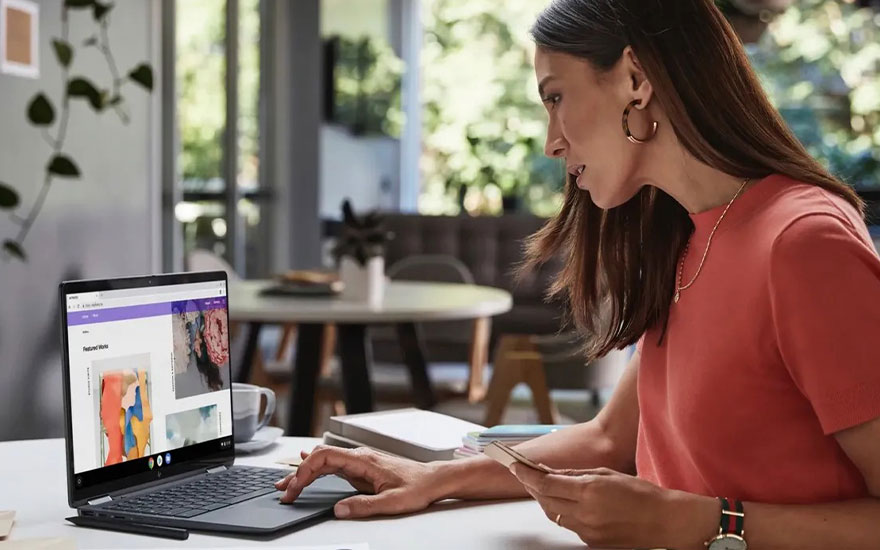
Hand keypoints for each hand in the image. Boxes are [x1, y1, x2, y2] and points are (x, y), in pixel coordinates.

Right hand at [275, 445, 441, 518]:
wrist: (434, 479)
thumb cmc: (418, 487)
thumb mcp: (392, 502)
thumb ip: (364, 506)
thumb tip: (338, 510)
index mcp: (363, 460)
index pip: (324, 458)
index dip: (304, 472)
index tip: (294, 489)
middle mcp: (359, 457)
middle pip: (320, 458)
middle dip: (298, 473)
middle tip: (284, 491)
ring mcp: (360, 462)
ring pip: (325, 461)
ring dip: (305, 472)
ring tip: (287, 485)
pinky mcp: (363, 469)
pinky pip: (334, 466)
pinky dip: (317, 470)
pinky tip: (308, 471)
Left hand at [509, 464, 716, 548]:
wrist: (664, 521)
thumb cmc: (641, 493)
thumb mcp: (606, 473)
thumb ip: (575, 473)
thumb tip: (551, 471)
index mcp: (589, 491)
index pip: (546, 483)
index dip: (527, 474)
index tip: (515, 465)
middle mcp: (585, 513)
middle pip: (545, 500)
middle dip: (532, 486)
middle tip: (524, 473)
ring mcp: (587, 531)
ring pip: (553, 514)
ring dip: (544, 499)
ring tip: (540, 485)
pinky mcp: (591, 542)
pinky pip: (568, 525)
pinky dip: (560, 511)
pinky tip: (562, 501)